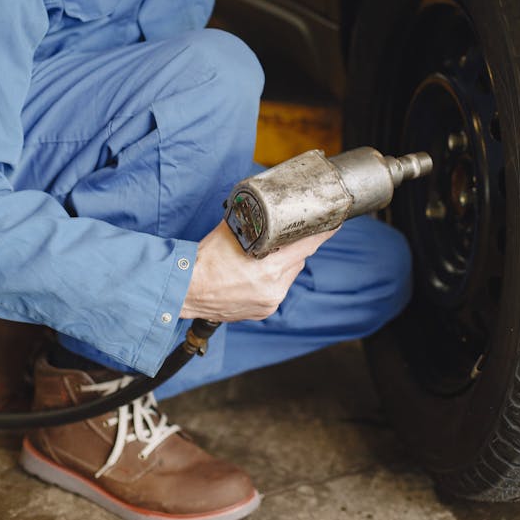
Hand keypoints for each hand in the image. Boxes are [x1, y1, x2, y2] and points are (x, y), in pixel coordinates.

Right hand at [179, 218, 336, 321]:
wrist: (184, 290)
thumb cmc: (204, 261)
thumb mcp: (232, 232)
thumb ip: (254, 222)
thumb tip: (268, 208)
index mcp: (269, 269)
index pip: (306, 246)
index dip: (322, 233)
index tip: (334, 222)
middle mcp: (273, 289)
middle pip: (298, 260)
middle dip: (295, 246)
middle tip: (287, 233)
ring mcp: (269, 303)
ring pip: (289, 274)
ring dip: (284, 263)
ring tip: (265, 255)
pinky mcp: (263, 311)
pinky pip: (278, 288)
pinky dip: (273, 278)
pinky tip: (259, 271)